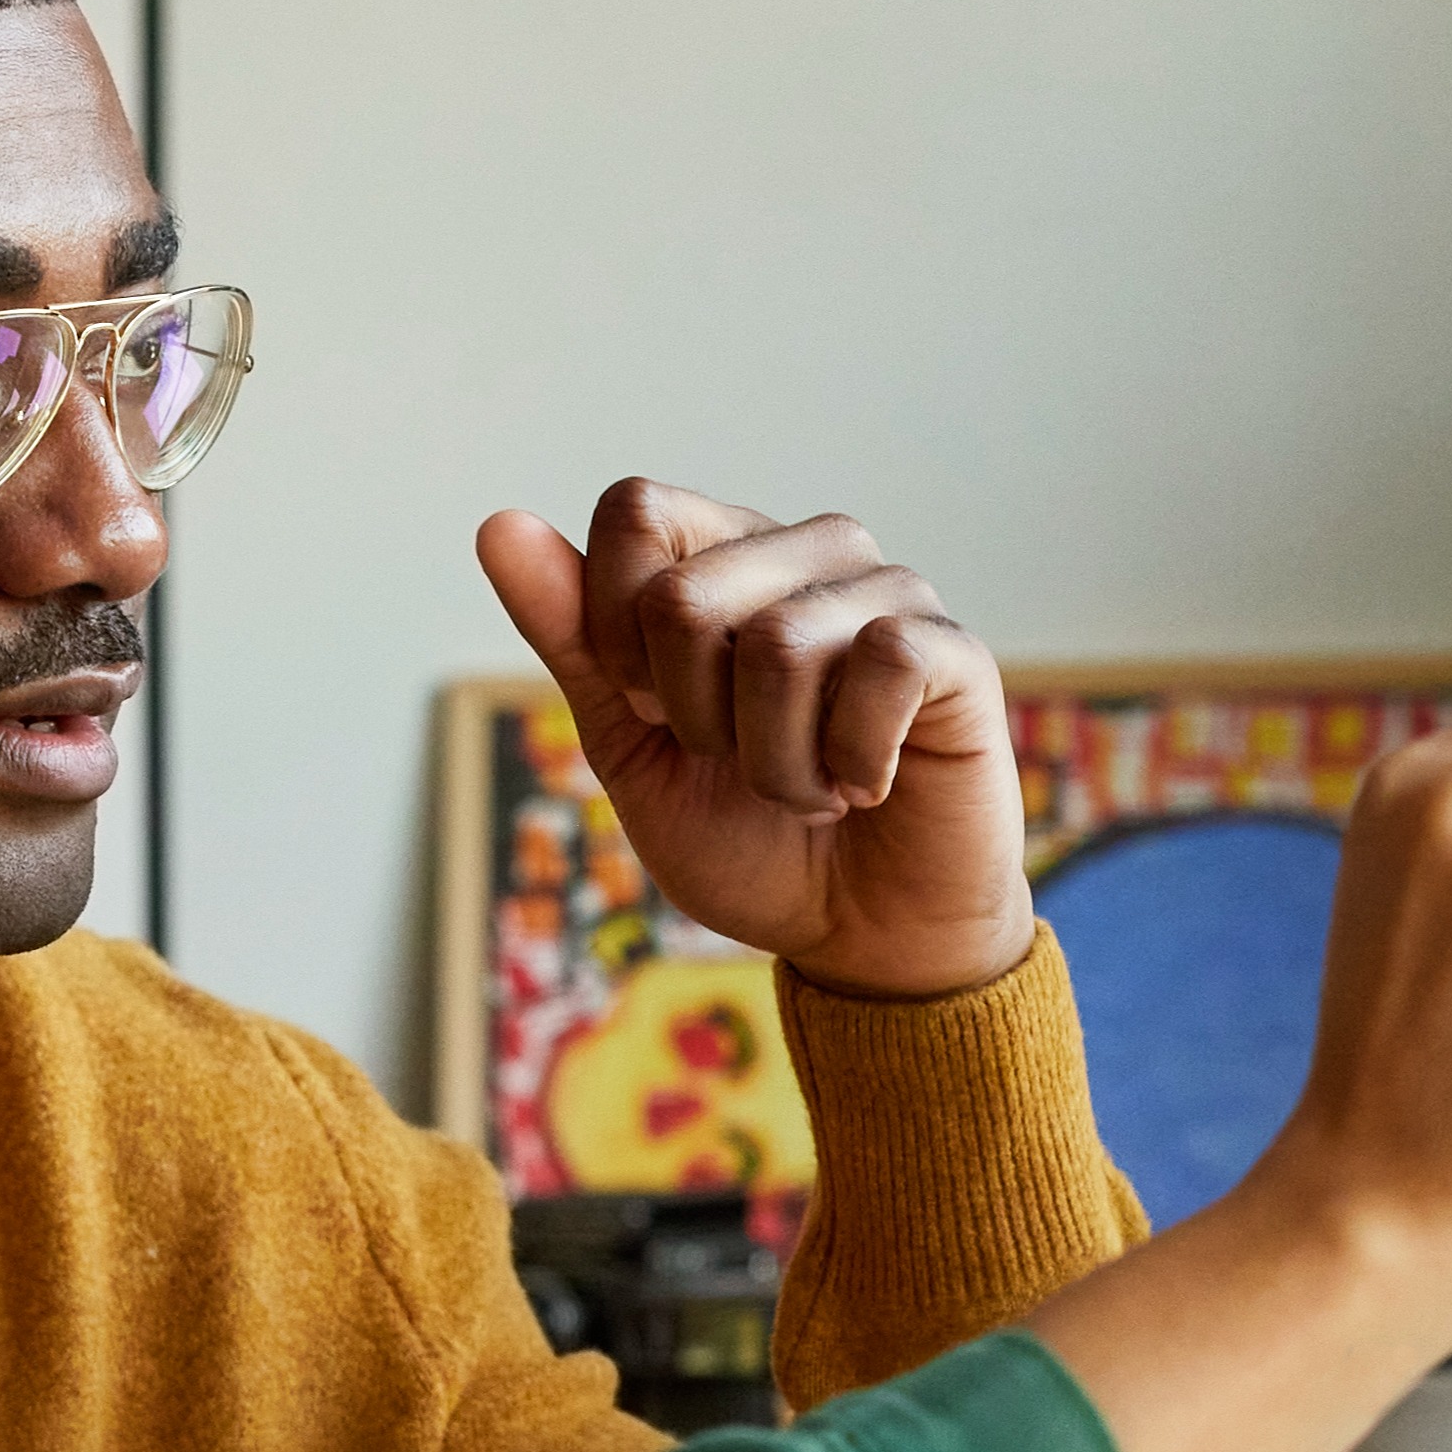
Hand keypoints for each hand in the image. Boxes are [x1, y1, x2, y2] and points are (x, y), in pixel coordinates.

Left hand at [473, 481, 1034, 1001]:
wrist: (860, 940)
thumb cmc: (751, 840)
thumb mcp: (632, 748)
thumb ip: (573, 640)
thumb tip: (499, 525)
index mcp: (724, 558)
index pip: (635, 511)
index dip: (615, 633)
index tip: (658, 712)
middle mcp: (808, 552)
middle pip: (685, 594)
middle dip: (693, 720)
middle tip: (745, 764)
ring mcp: (889, 592)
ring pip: (779, 644)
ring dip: (774, 763)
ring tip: (809, 788)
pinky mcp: (953, 650)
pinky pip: (879, 667)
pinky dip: (850, 762)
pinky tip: (866, 785)